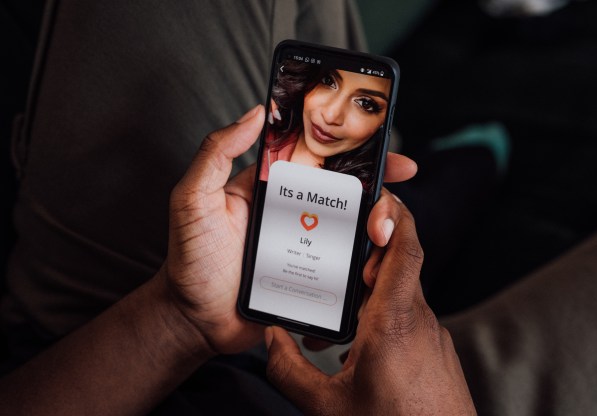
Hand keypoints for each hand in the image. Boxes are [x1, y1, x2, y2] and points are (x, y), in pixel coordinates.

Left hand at [163, 104, 417, 354]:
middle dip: (380, 179)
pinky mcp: (316, 276)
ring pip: (355, 224)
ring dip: (379, 219)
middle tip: (402, 176)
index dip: (350, 145)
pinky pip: (349, 261)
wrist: (196, 321)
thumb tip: (255, 113)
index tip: (381, 141)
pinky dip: (369, 257)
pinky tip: (380, 257)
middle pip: (347, 188)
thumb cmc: (190, 260)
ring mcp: (309, 244)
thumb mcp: (193, 199)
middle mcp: (295, 211)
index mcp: (272, 186)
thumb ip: (216, 154)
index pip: (318, 157)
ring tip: (384, 228)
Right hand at [265, 190, 475, 414]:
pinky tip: (358, 340)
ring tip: (340, 304)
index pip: (406, 247)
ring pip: (403, 292)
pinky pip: (409, 316)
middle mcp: (419, 319)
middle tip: (337, 252)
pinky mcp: (436, 350)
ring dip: (374, 288)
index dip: (394, 214)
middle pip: (399, 264)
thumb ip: (289, 369)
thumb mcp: (326, 406)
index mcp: (393, 321)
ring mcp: (433, 334)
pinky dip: (385, 313)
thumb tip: (269, 341)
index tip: (377, 198)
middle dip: (369, 252)